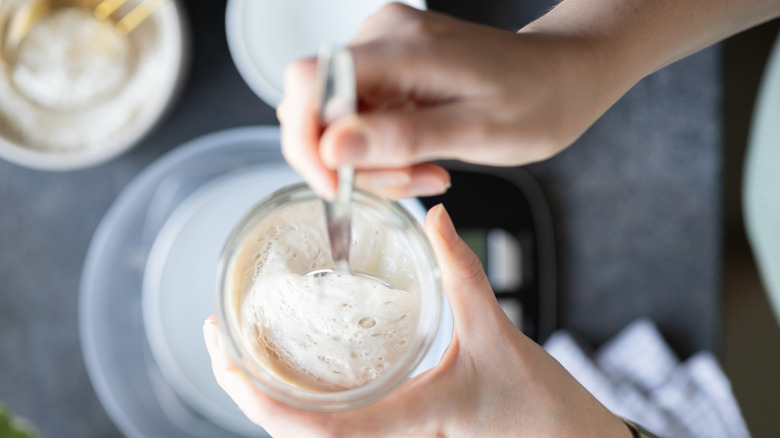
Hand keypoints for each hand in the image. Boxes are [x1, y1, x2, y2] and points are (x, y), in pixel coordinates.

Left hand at [204, 204, 630, 437]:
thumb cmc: (539, 411)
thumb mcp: (498, 335)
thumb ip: (464, 273)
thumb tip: (435, 217)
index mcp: (410, 424)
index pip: (321, 433)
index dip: (267, 405)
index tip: (229, 364)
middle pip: (296, 434)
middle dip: (246, 392)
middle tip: (218, 338)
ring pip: (310, 431)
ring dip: (267, 394)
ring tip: (239, 347)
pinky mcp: (399, 432)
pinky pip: (334, 422)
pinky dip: (299, 396)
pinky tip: (291, 363)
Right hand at [278, 4, 615, 199]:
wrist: (562, 76)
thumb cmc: (535, 100)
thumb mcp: (476, 131)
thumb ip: (401, 137)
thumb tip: (331, 148)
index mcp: (402, 45)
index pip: (308, 82)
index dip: (305, 140)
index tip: (335, 184)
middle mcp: (383, 38)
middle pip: (318, 109)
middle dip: (351, 163)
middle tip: (411, 180)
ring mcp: (384, 51)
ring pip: (338, 123)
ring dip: (374, 163)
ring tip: (427, 171)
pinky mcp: (389, 68)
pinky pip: (360, 120)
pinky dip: (384, 152)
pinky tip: (423, 158)